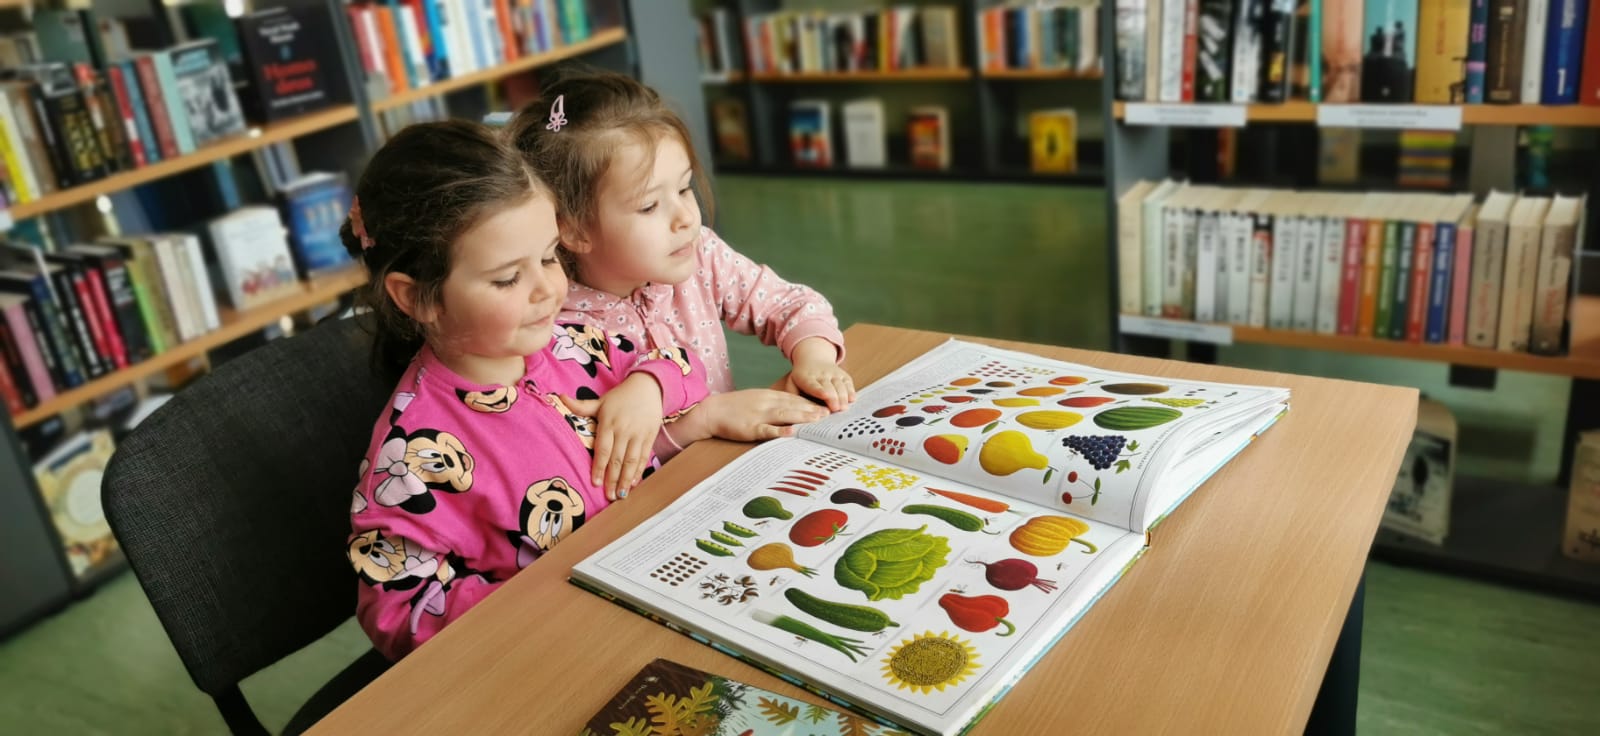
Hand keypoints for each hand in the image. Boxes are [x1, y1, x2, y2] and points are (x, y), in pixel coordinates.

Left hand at [558, 373, 663, 500]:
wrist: (648, 386)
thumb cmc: (620, 396)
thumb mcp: (601, 401)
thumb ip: (581, 406)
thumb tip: (559, 398)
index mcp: (609, 422)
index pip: (603, 449)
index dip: (599, 467)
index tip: (596, 483)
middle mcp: (624, 430)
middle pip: (617, 458)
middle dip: (612, 479)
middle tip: (608, 496)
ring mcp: (638, 434)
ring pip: (631, 460)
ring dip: (625, 479)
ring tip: (620, 495)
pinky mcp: (650, 436)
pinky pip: (643, 457)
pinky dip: (638, 471)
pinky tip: (633, 483)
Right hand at [668, 389, 829, 444]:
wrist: (711, 411)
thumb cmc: (734, 408)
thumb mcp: (756, 400)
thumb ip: (773, 403)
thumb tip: (792, 409)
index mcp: (768, 396)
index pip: (794, 398)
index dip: (811, 402)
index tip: (826, 406)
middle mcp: (766, 403)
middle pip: (793, 405)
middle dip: (813, 409)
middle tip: (830, 414)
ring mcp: (758, 415)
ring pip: (784, 415)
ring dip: (803, 417)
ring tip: (818, 420)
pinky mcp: (749, 428)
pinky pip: (767, 430)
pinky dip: (780, 431)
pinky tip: (792, 433)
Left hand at [786, 337, 854, 411]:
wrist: (812, 358)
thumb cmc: (802, 378)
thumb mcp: (792, 383)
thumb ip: (792, 395)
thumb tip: (794, 411)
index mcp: (805, 378)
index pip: (813, 385)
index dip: (819, 391)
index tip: (825, 395)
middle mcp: (820, 374)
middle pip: (829, 387)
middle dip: (833, 398)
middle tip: (836, 409)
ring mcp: (833, 373)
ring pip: (840, 384)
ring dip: (843, 396)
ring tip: (844, 408)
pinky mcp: (842, 374)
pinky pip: (848, 382)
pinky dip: (851, 390)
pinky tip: (852, 399)